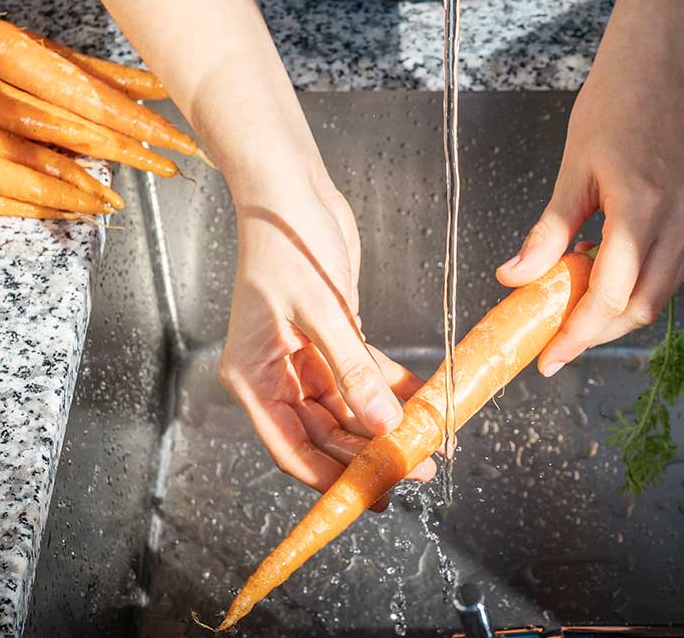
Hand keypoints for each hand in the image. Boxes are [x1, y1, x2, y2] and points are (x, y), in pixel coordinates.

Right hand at [218, 168, 436, 498]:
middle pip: (324, 435)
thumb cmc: (287, 242)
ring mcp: (303, 357)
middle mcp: (275, 373)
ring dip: (385, 425)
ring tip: (428, 442)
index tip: (375, 493)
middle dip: (369, 454)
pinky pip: (361, 376)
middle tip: (416, 467)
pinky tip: (423, 402)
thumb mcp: (323, 311)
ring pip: (346, 410)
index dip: (333, 478)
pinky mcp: (330, 336)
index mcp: (254, 376)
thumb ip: (354, 372)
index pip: (292, 449)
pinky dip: (390, 389)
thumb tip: (383, 426)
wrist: (290, 189)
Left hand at [496, 18, 683, 376]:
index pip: (611, 295)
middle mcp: (681, 219)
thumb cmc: (612, 108)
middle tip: (559, 341)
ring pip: (662, 295)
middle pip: (642, 308)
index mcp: (642, 206)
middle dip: (598, 333)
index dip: (579, 334)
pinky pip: (675, 271)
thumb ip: (547, 232)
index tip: (551, 357)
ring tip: (579, 306)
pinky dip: (642, 285)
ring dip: (619, 312)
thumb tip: (515, 278)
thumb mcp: (572, 171)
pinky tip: (611, 274)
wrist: (660, 71)